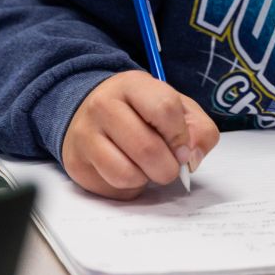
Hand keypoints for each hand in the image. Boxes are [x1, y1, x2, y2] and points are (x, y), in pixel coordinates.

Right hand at [61, 70, 219, 199]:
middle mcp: (103, 106)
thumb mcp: (176, 106)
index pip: (164, 108)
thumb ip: (198, 128)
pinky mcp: (76, 164)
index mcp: (132, 84)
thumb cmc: (141, 110)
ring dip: (146, 179)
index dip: (181, 136)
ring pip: (126, 175)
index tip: (183, 148)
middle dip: (168, 167)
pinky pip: (112, 189)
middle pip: (147, 148)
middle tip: (170, 166)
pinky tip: (128, 170)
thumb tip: (192, 157)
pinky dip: (129, 188)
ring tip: (146, 167)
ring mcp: (85, 135)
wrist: (93, 112)